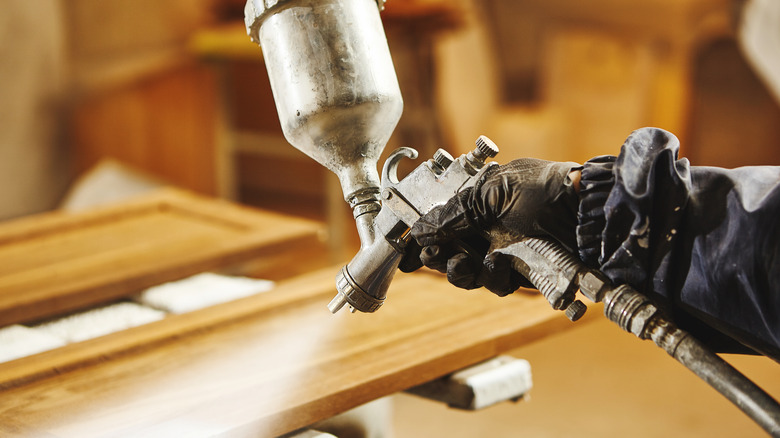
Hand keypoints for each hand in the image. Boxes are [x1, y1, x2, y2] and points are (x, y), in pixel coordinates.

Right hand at [401, 158, 580, 295]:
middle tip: (435, 257)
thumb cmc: (545, 192)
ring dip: (460, 271)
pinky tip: (498, 267)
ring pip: (468, 273)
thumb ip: (453, 213)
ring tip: (463, 263)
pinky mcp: (522, 273)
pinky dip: (491, 278)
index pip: (442, 222)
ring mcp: (505, 251)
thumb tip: (420, 231)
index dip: (423, 238)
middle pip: (449, 251)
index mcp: (480, 201)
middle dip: (438, 257)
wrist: (589, 216)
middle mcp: (490, 227)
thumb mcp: (492, 194)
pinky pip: (494, 284)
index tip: (407, 252)